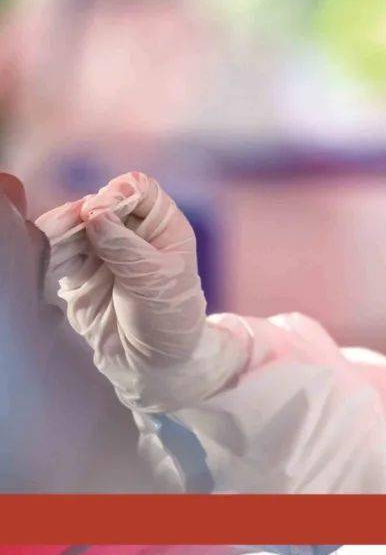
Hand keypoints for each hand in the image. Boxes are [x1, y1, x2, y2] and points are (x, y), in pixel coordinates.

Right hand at [41, 172, 207, 386]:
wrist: (152, 366)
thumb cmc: (168, 321)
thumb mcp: (154, 282)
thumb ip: (124, 247)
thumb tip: (93, 214)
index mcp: (160, 226)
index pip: (137, 188)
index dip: (118, 193)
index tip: (104, 211)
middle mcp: (130, 231)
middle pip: (100, 203)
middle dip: (85, 212)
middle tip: (76, 225)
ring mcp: (104, 249)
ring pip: (76, 225)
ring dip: (64, 228)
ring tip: (55, 236)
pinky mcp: (80, 270)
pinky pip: (60, 250)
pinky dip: (52, 248)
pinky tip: (48, 250)